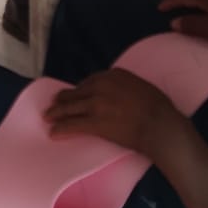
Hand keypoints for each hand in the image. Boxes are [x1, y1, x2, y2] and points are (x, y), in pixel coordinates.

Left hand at [44, 67, 176, 151]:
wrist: (160, 124)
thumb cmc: (158, 108)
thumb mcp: (141, 86)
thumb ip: (125, 86)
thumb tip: (119, 93)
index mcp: (114, 74)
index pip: (90, 81)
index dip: (81, 90)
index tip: (76, 94)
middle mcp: (101, 85)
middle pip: (77, 92)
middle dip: (63, 99)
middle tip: (53, 103)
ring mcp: (96, 103)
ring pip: (71, 107)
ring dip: (57, 112)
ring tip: (48, 117)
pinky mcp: (94, 122)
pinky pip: (73, 124)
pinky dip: (61, 128)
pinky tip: (54, 132)